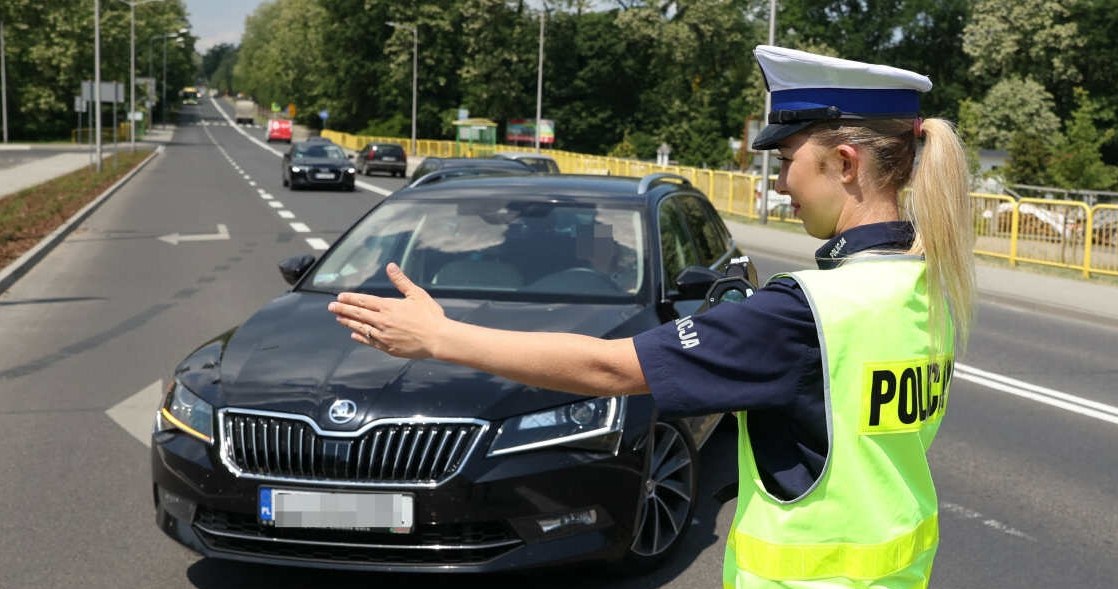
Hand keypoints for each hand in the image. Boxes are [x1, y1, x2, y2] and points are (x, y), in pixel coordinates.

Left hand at [327, 263, 445, 358]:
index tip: (339, 297)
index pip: (364, 301)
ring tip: (339, 319)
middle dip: (343, 310)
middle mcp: (382, 321)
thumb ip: (401, 281)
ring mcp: (384, 335)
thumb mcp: (416, 294)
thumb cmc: (430, 316)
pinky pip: (369, 341)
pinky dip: (360, 337)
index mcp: (389, 306)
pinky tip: (354, 335)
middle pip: (358, 314)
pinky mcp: (388, 347)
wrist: (437, 339)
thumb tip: (390, 266)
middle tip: (331, 307)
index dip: (350, 299)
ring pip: (361, 328)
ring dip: (349, 322)